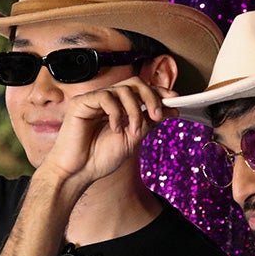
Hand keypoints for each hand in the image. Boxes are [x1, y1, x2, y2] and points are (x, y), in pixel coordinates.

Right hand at [41, 77, 178, 183]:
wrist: (79, 172)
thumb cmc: (101, 158)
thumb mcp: (133, 138)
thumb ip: (149, 121)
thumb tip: (172, 108)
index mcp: (119, 107)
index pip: (141, 90)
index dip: (159, 92)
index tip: (175, 100)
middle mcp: (107, 100)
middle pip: (135, 83)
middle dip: (151, 97)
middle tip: (157, 115)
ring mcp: (94, 100)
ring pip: (123, 89)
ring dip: (135, 111)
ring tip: (133, 131)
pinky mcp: (81, 103)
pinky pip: (106, 97)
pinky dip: (116, 113)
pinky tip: (115, 128)